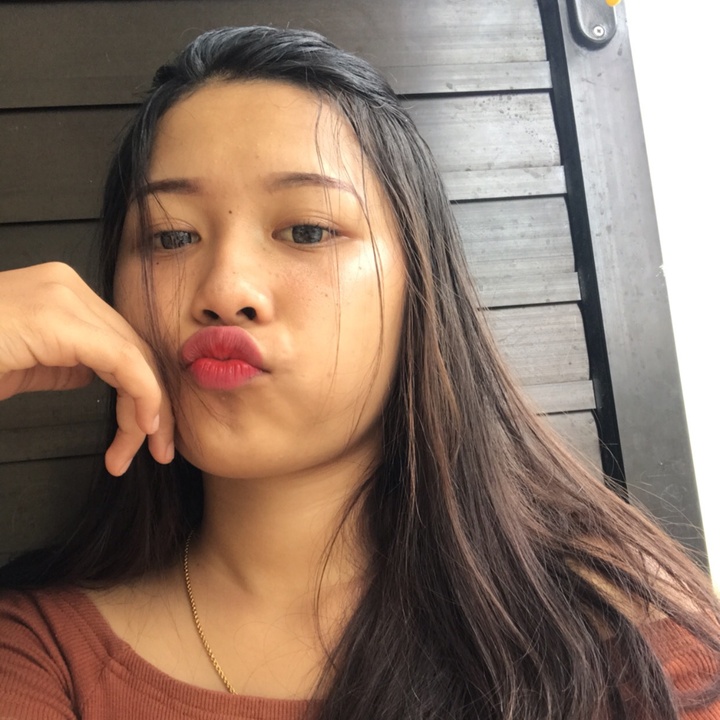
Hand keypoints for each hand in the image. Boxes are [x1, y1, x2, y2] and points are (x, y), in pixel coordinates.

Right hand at [0, 263, 173, 474]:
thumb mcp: (22, 363)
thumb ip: (63, 362)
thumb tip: (96, 374)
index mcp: (62, 294)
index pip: (121, 344)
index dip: (142, 390)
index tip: (145, 435)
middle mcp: (69, 287)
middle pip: (133, 350)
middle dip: (152, 404)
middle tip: (159, 450)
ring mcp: (64, 297)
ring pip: (134, 357)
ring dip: (147, 410)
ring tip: (142, 451)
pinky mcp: (59, 320)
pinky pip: (123, 361)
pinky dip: (141, 396)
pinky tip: (140, 428)